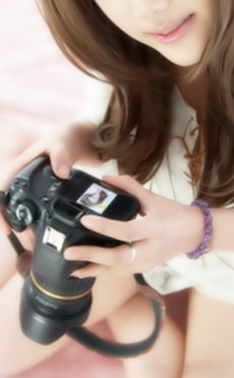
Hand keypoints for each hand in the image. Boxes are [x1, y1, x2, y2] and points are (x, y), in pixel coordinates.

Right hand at [0, 120, 97, 235]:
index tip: (7, 228)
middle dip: (13, 224)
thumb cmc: (67, 136)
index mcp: (22, 165)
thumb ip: (61, 155)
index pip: (2, 189)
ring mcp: (35, 184)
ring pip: (23, 208)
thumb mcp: (63, 143)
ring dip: (25, 225)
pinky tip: (44, 230)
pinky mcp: (46, 189)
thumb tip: (61, 173)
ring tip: (33, 241)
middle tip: (24, 240)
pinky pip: (36, 207)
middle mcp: (25, 176)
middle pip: (10, 203)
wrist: (82, 136)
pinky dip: (37, 220)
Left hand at [64, 175, 203, 276]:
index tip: (85, 220)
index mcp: (152, 228)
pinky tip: (91, 271)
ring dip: (94, 271)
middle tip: (69, 252)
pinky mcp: (146, 268)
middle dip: (91, 257)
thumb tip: (106, 178)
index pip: (125, 230)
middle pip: (118, 258)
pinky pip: (122, 273)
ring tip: (73, 269)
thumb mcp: (153, 197)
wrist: (195, 233)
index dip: (104, 227)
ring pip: (118, 271)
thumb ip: (130, 187)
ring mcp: (148, 262)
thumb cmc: (174, 214)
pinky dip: (105, 273)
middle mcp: (149, 249)